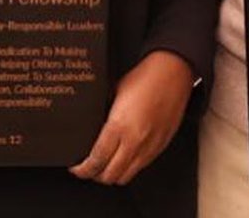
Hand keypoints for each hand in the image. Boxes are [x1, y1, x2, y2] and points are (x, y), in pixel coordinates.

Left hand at [69, 49, 193, 184]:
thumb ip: (104, 112)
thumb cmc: (145, 76)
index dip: (83, 170)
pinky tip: (125, 157)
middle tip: (88, 168)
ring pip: (126, 177)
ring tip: (106, 165)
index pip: (96, 160)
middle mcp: (134, 141)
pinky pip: (142, 167)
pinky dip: (130, 167)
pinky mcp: (161, 146)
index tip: (77, 169)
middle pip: (110, 176)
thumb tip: (94, 125)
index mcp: (119, 125)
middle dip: (95, 175)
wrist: (172, 71)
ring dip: (113, 175)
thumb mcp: (114, 91)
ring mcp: (149, 146)